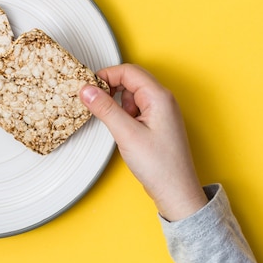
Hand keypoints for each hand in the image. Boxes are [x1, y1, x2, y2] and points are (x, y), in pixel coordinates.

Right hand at [80, 64, 206, 220]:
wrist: (176, 192)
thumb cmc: (159, 166)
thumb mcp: (126, 134)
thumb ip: (105, 109)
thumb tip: (87, 89)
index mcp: (159, 97)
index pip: (128, 71)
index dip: (106, 75)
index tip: (88, 88)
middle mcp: (163, 100)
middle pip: (131, 79)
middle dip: (110, 88)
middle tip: (95, 103)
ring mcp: (161, 111)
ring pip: (132, 94)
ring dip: (117, 103)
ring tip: (115, 124)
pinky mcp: (157, 123)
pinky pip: (136, 108)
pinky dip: (124, 114)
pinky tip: (122, 130)